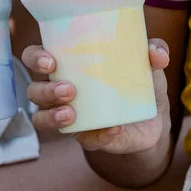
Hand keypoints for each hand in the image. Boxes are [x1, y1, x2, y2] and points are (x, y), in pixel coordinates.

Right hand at [23, 39, 170, 154]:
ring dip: (52, 116)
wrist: (155, 117)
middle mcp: (60, 90)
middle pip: (34, 91)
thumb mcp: (148, 62)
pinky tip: (112, 128)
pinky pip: (83, 140)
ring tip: (72, 113)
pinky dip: (97, 135)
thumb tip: (156, 53)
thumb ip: (154, 50)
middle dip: (45, 91)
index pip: (35, 57)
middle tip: (69, 89)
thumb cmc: (140, 79)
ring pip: (42, 119)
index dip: (34, 58)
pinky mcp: (87, 137)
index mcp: (68, 63)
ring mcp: (70, 116)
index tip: (50, 61)